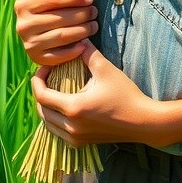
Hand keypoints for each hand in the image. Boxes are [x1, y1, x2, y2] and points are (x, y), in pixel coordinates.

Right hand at [14, 0, 97, 66]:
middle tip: (94, 12)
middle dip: (82, 14)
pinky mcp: (36, 57)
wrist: (32, 22)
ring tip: (93, 25)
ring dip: (82, 31)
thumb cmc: (46, 3)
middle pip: (59, 19)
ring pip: (61, 36)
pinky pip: (57, 56)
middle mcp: (23, 25)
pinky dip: (73, 51)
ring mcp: (28, 43)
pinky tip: (85, 44)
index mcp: (24, 4)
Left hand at [31, 41, 155, 146]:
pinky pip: (58, 133)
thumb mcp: (106, 70)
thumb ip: (89, 53)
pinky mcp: (82, 143)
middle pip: (41, 111)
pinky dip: (55, 121)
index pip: (42, 95)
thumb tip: (79, 38)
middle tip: (47, 78)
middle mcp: (71, 126)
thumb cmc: (126, 95)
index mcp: (73, 108)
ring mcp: (76, 138)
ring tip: (53, 91)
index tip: (44, 68)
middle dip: (40, 93)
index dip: (38, 80)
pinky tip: (62, 108)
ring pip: (48, 124)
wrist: (143, 122)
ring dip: (46, 108)